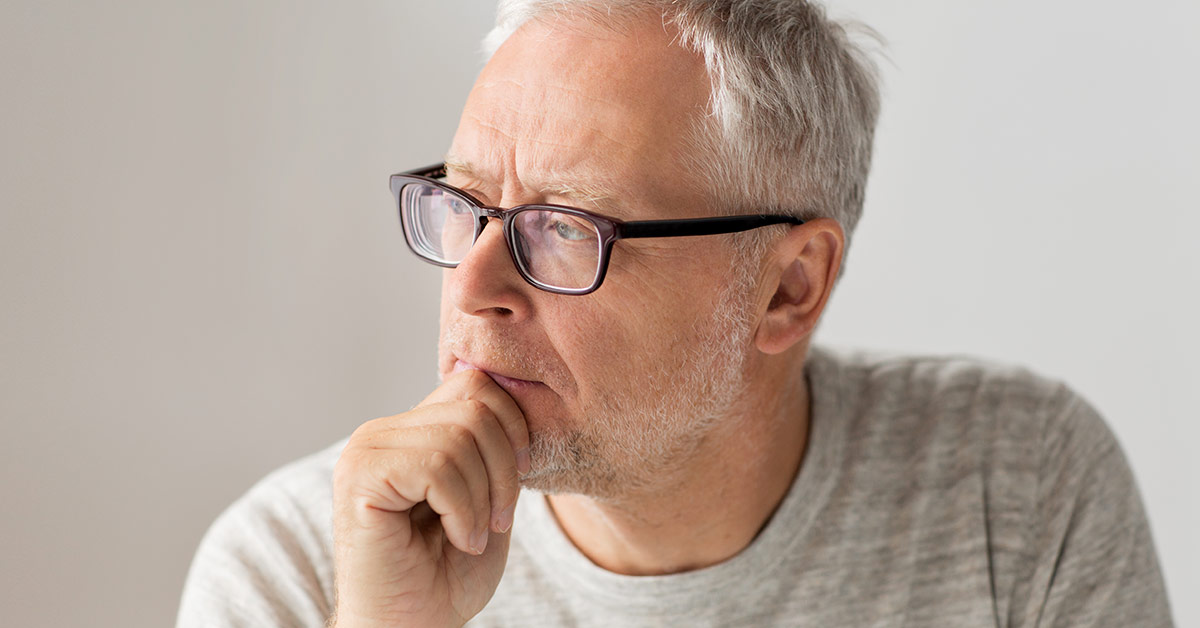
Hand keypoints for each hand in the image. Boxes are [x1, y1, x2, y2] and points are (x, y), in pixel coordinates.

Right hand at [330, 369, 530, 627]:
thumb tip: (521, 396)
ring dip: (484, 496)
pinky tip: (456, 540)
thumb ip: (495, 447)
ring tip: (472, 535)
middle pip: (476, 404)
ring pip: (461, 435)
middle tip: (498, 520)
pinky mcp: (360, 475)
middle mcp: (383, 431)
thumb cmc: (447, 575)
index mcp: (412, 430)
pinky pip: (438, 467)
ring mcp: (367, 450)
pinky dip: (464, 511)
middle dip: (505, 466)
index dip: (513, 427)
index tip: (519, 482)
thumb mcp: (488, 497)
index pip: (475, 383)